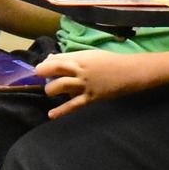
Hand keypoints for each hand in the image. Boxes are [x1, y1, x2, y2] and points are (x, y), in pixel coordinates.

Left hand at [35, 49, 154, 117]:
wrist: (129, 72)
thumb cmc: (108, 62)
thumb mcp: (89, 55)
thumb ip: (70, 58)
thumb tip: (51, 59)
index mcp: (80, 58)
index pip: (57, 59)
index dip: (45, 64)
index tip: (40, 68)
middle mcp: (80, 70)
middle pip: (56, 69)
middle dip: (43, 71)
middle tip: (40, 76)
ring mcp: (85, 84)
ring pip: (61, 86)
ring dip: (51, 89)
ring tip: (50, 91)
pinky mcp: (90, 97)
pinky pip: (73, 105)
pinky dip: (61, 111)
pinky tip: (51, 114)